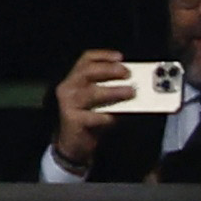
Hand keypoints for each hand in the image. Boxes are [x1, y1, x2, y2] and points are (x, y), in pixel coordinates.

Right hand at [52, 47, 128, 167]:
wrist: (74, 144)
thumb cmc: (90, 118)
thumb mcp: (99, 101)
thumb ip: (110, 90)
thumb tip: (133, 84)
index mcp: (74, 79)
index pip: (85, 59)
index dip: (103, 56)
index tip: (120, 57)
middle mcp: (68, 87)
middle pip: (87, 71)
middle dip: (109, 70)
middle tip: (127, 74)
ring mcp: (69, 103)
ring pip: (91, 93)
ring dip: (113, 91)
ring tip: (130, 92)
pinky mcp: (73, 119)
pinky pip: (94, 116)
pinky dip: (107, 116)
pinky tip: (115, 118)